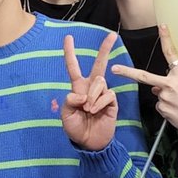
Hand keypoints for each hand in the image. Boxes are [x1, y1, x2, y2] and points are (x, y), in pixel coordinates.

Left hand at [62, 33, 118, 150]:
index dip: (70, 53)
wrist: (89, 142)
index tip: (68, 37)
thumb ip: (69, 101)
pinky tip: (96, 111)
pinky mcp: (111, 101)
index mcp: (78, 88)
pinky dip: (99, 102)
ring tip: (88, 110)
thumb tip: (81, 94)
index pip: (73, 67)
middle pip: (99, 64)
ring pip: (100, 82)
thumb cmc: (75, 128)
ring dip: (92, 96)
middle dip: (105, 49)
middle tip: (111, 35)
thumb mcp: (65, 114)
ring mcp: (102, 94)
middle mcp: (91, 88)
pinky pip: (107, 94)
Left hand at [111, 24, 177, 130]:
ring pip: (157, 95)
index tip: (161, 27)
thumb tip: (155, 88)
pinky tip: (176, 110)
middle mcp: (170, 84)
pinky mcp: (161, 108)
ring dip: (164, 99)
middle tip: (115, 68)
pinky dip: (165, 108)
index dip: (166, 39)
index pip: (171, 54)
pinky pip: (159, 106)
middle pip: (145, 76)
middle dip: (127, 72)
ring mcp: (164, 96)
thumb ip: (171, 83)